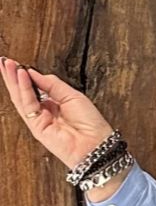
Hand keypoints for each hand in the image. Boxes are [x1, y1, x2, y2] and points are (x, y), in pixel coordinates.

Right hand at [0, 55, 118, 172]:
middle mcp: (45, 113)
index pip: (35, 88)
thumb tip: (33, 72)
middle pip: (24, 93)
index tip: (17, 62)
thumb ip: (52, 84)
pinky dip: (24, 89)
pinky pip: (28, 104)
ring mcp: (39, 121)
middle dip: (13, 76)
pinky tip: (21, 75)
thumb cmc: (90, 124)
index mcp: (54, 105)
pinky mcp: (37, 127)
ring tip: (7, 63)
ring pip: (21, 98)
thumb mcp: (72, 96)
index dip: (26, 75)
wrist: (96, 144)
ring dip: (14, 80)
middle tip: (4, 60)